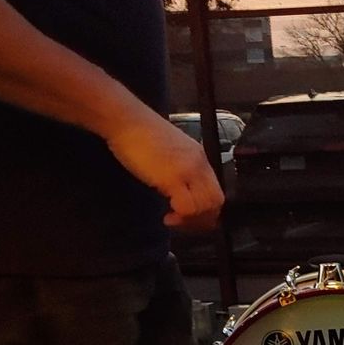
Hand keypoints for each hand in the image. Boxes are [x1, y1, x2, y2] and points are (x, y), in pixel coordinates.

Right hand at [104, 110, 223, 230]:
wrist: (127, 120)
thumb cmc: (140, 134)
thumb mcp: (170, 152)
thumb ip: (180, 170)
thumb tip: (179, 191)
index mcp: (200, 158)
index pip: (216, 191)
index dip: (208, 210)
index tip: (193, 217)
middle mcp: (199, 165)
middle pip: (216, 201)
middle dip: (203, 220)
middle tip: (185, 224)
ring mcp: (188, 172)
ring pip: (205, 207)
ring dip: (191, 220)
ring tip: (173, 219)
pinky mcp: (173, 179)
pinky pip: (187, 207)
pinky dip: (180, 216)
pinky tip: (167, 216)